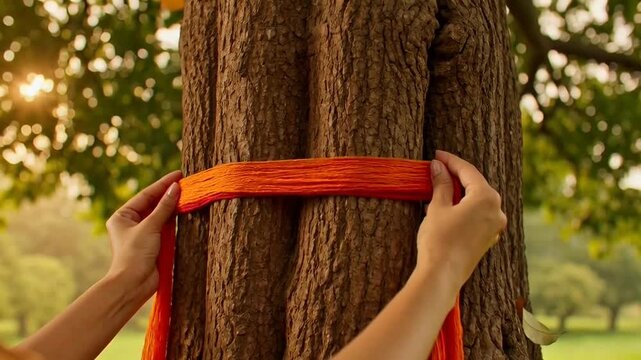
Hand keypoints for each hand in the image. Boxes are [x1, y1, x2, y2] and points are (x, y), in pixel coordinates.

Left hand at [105, 171, 181, 298]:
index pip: (145, 195)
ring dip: (173, 206)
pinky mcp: (154, 244)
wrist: (133, 284)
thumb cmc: (134, 255)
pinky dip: (175, 219)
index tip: (178, 175)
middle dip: (169, 194)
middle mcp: (131, 223)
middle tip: (187, 183)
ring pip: (161, 215)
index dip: (162, 185)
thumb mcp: (149, 227)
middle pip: (153, 204)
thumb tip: (176, 188)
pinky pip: (166, 227)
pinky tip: (186, 211)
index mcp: (122, 216)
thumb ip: (164, 207)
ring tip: (189, 193)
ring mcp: (143, 234)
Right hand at [416, 150, 506, 288]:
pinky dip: (464, 208)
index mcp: (486, 198)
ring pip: (477, 201)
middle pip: (476, 185)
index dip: (451, 161)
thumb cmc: (439, 240)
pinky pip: (478, 215)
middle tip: (438, 169)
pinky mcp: (488, 238)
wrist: (442, 275)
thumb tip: (438, 167)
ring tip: (439, 187)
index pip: (468, 171)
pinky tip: (447, 207)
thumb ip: (441, 184)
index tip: (437, 155)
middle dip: (457, 176)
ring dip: (460, 193)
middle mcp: (497, 210)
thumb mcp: (438, 207)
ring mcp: (495, 226)